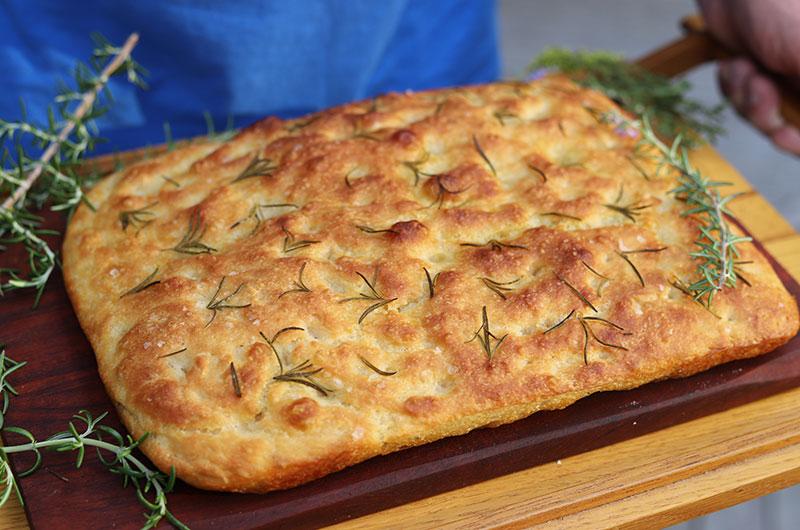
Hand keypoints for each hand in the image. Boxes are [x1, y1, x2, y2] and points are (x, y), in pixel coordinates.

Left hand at [699, 0, 799, 153]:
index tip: (781, 135)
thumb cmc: (779, 5)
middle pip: (794, 127)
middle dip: (767, 112)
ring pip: (765, 117)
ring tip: (745, 64)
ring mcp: (788, 78)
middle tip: (758, 86)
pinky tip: (734, 62)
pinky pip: (742, 103)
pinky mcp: (759, 74)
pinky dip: (733, 87)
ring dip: (746, 95)